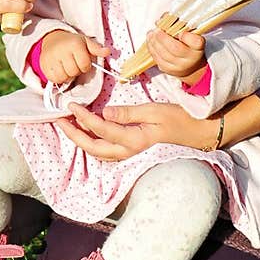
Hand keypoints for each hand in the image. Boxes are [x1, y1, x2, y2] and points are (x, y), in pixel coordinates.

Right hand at [39, 30, 110, 85]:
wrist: (52, 38)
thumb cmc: (72, 42)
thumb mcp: (85, 42)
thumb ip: (97, 49)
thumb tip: (108, 51)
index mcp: (74, 44)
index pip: (85, 65)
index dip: (85, 66)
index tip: (82, 61)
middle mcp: (62, 50)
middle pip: (74, 72)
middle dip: (76, 70)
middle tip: (73, 63)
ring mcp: (51, 58)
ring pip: (64, 77)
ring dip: (67, 75)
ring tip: (66, 67)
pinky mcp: (44, 65)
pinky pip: (54, 79)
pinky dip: (58, 77)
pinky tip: (59, 70)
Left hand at [59, 100, 222, 160]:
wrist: (199, 134)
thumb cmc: (179, 120)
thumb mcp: (154, 111)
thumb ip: (128, 113)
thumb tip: (104, 112)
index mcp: (133, 140)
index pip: (100, 128)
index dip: (83, 118)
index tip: (70, 106)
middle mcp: (129, 151)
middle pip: (94, 147)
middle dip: (74, 135)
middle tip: (60, 121)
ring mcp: (132, 153)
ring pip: (99, 152)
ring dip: (82, 140)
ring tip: (70, 126)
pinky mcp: (134, 151)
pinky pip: (108, 151)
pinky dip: (94, 142)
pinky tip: (89, 134)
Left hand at [144, 24, 207, 83]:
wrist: (190, 66)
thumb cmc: (188, 45)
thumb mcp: (190, 34)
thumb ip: (179, 24)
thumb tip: (162, 20)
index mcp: (198, 47)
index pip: (196, 42)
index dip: (187, 36)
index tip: (181, 31)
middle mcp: (190, 59)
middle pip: (176, 48)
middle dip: (163, 38)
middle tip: (156, 30)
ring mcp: (179, 66)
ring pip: (164, 55)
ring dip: (154, 42)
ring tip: (150, 34)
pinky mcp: (169, 70)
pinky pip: (158, 60)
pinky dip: (152, 49)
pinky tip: (150, 41)